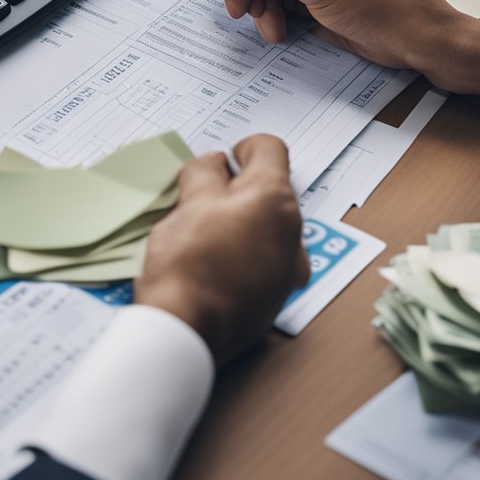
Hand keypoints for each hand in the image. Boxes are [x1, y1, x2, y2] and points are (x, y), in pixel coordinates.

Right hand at [135, 135, 309, 364]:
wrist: (187, 330)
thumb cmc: (187, 264)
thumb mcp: (187, 202)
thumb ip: (204, 173)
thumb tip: (213, 165)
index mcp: (274, 200)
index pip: (270, 149)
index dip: (242, 148)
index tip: (223, 162)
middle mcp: (292, 232)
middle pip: (268, 191)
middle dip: (236, 190)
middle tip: (198, 202)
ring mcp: (288, 268)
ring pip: (266, 227)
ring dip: (239, 223)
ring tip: (201, 237)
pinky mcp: (275, 296)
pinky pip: (263, 260)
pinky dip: (242, 254)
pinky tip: (212, 266)